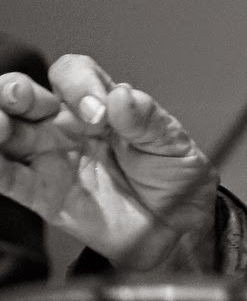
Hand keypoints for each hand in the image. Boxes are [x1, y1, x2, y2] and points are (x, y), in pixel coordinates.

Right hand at [0, 54, 217, 269]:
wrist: (176, 226)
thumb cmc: (174, 176)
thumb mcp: (171, 142)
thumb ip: (145, 119)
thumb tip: (120, 96)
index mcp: (102, 104)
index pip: (73, 74)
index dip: (78, 84)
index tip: (97, 113)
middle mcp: (69, 126)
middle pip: (26, 96)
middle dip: (15, 90)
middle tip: (22, 98)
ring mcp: (51, 158)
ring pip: (8, 133)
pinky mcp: (42, 194)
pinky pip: (8, 178)